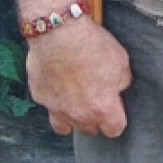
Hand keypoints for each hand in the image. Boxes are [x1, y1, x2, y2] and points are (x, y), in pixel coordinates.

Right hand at [26, 16, 131, 135]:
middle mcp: (79, 114)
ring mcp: (57, 108)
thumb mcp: (120, 60)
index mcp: (103, 107)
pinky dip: (53, 99)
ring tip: (74, 101)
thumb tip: (117, 88)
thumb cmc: (91, 43)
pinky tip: (57, 82)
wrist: (59, 31)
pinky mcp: (40, 97)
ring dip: (72, 118)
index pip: (114, 130)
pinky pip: (48, 106)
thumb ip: (122, 81)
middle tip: (94, 98)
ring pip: (66, 127)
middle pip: (90, 130)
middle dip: (94, 118)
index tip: (114, 109)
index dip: (116, 120)